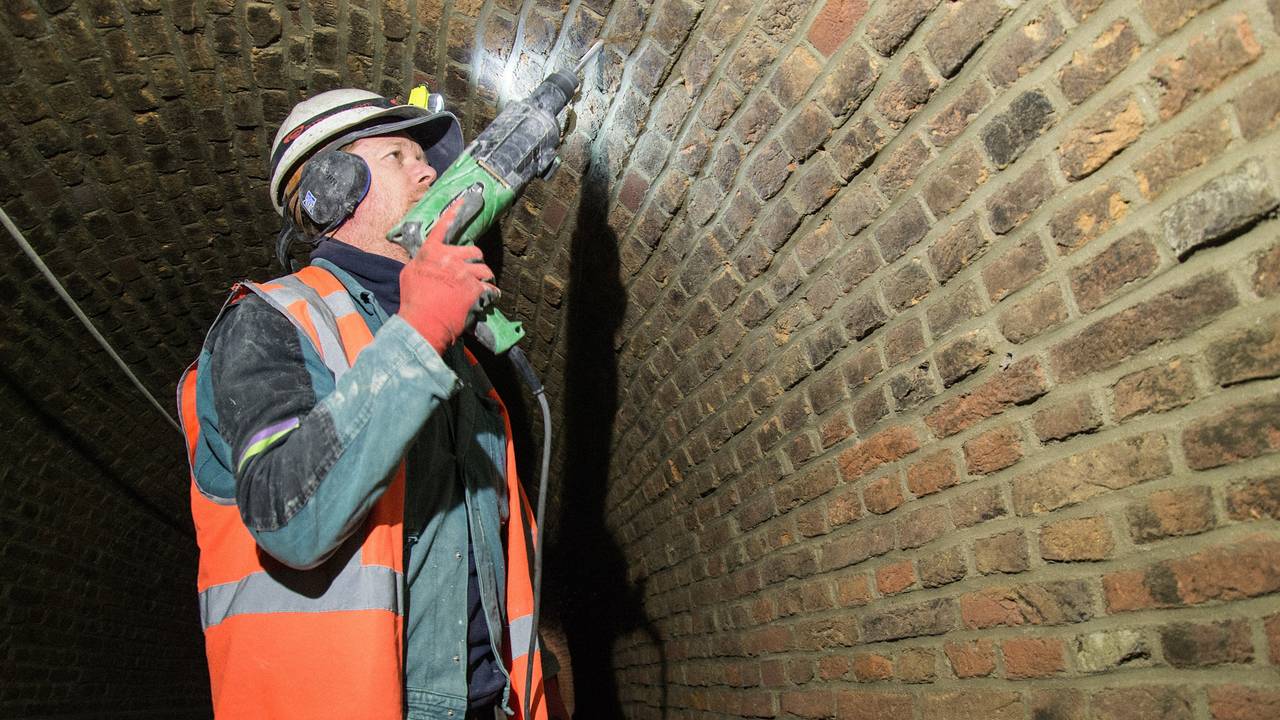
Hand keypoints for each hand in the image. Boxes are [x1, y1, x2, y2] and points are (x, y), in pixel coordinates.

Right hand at [398, 187, 498, 352]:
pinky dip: (491, 296)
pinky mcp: (475, 289)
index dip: (454, 212)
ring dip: (484, 279)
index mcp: (431, 252)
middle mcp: (449, 258)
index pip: (442, 227)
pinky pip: (490, 289)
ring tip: (481, 288)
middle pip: (474, 251)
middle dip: (476, 261)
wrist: (422, 323)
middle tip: (473, 273)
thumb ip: (422, 262)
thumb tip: (428, 260)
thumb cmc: (413, 301)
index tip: (464, 199)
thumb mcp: (409, 275)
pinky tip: (487, 301)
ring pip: (485, 270)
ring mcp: (464, 273)